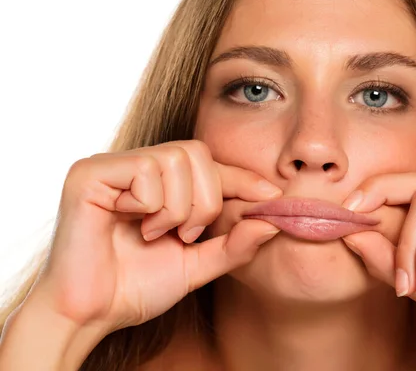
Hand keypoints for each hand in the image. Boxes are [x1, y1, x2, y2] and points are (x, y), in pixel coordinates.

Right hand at [31, 140, 281, 332]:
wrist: (90, 314)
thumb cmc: (136, 288)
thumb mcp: (197, 265)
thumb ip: (233, 244)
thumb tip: (272, 221)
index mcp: (158, 183)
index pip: (209, 164)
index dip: (241, 177)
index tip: (272, 195)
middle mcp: (134, 165)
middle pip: (197, 154)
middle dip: (205, 202)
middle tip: (185, 235)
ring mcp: (111, 166)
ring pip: (175, 160)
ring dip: (177, 208)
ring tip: (155, 234)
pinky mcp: (89, 173)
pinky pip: (145, 170)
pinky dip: (150, 205)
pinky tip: (131, 225)